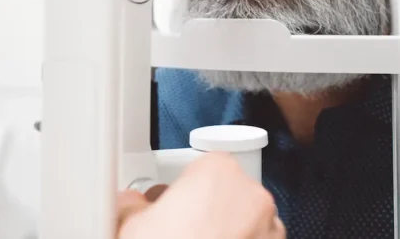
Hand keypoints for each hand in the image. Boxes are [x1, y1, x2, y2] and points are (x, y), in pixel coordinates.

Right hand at [115, 153, 284, 238]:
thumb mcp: (132, 225)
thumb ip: (132, 205)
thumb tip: (129, 205)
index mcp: (218, 172)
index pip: (200, 166)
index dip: (180, 189)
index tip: (167, 206)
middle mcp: (252, 196)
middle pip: (224, 194)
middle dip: (203, 212)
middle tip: (177, 233)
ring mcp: (270, 230)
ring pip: (244, 223)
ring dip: (224, 234)